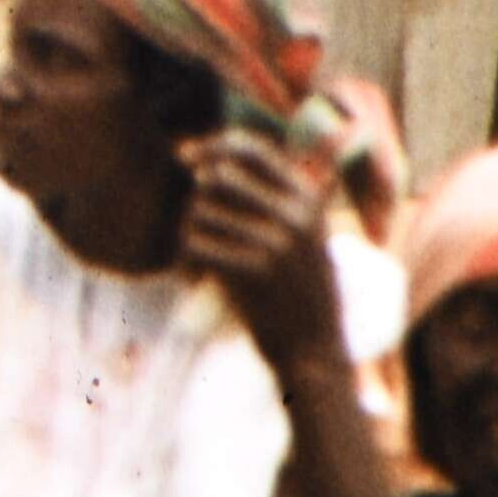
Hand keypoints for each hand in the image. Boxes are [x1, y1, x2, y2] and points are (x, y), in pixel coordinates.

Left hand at [176, 133, 350, 368]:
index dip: (211, 146)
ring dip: (188, 231)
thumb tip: (205, 166)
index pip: (251, 149)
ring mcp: (276, 242)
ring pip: (200, 210)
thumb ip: (273, 199)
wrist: (314, 350)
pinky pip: (194, 244)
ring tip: (201, 257)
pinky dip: (185, 260)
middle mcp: (295, 214)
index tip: (184, 154)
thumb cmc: (300, 291)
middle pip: (217, 177)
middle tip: (198, 227)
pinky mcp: (254, 271)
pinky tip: (193, 276)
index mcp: (308, 199)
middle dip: (198, 199)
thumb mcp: (307, 236)